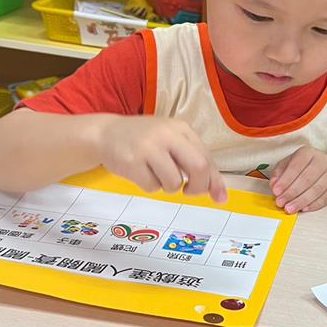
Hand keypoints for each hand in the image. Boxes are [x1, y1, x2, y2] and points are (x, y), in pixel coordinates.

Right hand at [96, 116, 226, 201]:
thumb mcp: (171, 140)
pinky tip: (141, 172)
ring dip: (169, 187)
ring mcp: (148, 147)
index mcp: (181, 129)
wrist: (105, 133)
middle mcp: (167, 135)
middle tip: (188, 192)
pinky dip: (150, 186)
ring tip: (156, 174)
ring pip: (174, 182)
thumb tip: (218, 193)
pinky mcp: (132, 162)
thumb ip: (193, 160)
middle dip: (199, 187)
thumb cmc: (144, 140)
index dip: (215, 181)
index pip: (207, 158)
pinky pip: (152, 187)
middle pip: (198, 167)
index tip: (220, 198)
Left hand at [270, 146, 326, 212]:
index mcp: (308, 152)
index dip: (285, 180)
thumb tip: (274, 184)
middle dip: (292, 193)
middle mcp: (322, 161)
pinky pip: (326, 197)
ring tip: (290, 208)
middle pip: (307, 179)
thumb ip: (279, 173)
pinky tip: (304, 208)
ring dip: (301, 201)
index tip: (276, 191)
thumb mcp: (287, 164)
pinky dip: (314, 205)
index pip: (296, 166)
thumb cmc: (302, 167)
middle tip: (281, 202)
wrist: (321, 168)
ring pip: (316, 189)